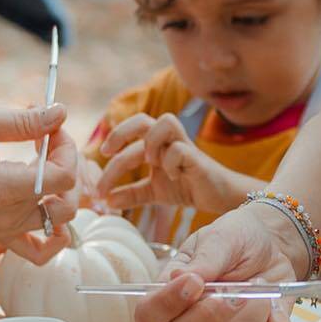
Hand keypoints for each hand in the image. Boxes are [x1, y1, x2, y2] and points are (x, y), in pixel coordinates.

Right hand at [0, 102, 76, 255]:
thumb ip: (23, 121)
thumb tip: (61, 113)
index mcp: (3, 189)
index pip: (65, 177)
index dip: (67, 148)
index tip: (50, 129)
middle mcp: (7, 217)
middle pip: (68, 200)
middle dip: (68, 164)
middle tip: (47, 142)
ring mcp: (3, 230)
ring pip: (61, 223)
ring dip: (63, 192)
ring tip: (44, 167)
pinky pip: (38, 252)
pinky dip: (55, 235)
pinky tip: (49, 206)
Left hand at [95, 113, 242, 218]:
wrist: (219, 197)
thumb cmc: (187, 188)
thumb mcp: (153, 192)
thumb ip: (131, 194)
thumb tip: (106, 202)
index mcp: (156, 145)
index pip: (130, 132)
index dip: (114, 139)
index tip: (101, 157)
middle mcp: (169, 141)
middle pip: (143, 119)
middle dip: (121, 133)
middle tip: (108, 153)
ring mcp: (184, 147)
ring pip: (166, 122)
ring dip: (151, 142)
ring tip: (150, 164)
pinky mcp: (198, 158)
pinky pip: (180, 149)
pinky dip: (171, 163)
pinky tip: (173, 177)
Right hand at [132, 202, 298, 321]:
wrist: (275, 241)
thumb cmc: (238, 237)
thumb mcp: (219, 238)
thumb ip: (203, 260)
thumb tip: (178, 278)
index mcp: (174, 290)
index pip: (148, 316)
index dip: (165, 306)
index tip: (194, 282)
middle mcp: (195, 316)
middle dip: (211, 314)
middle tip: (236, 288)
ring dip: (252, 310)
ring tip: (259, 282)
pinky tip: (275, 305)